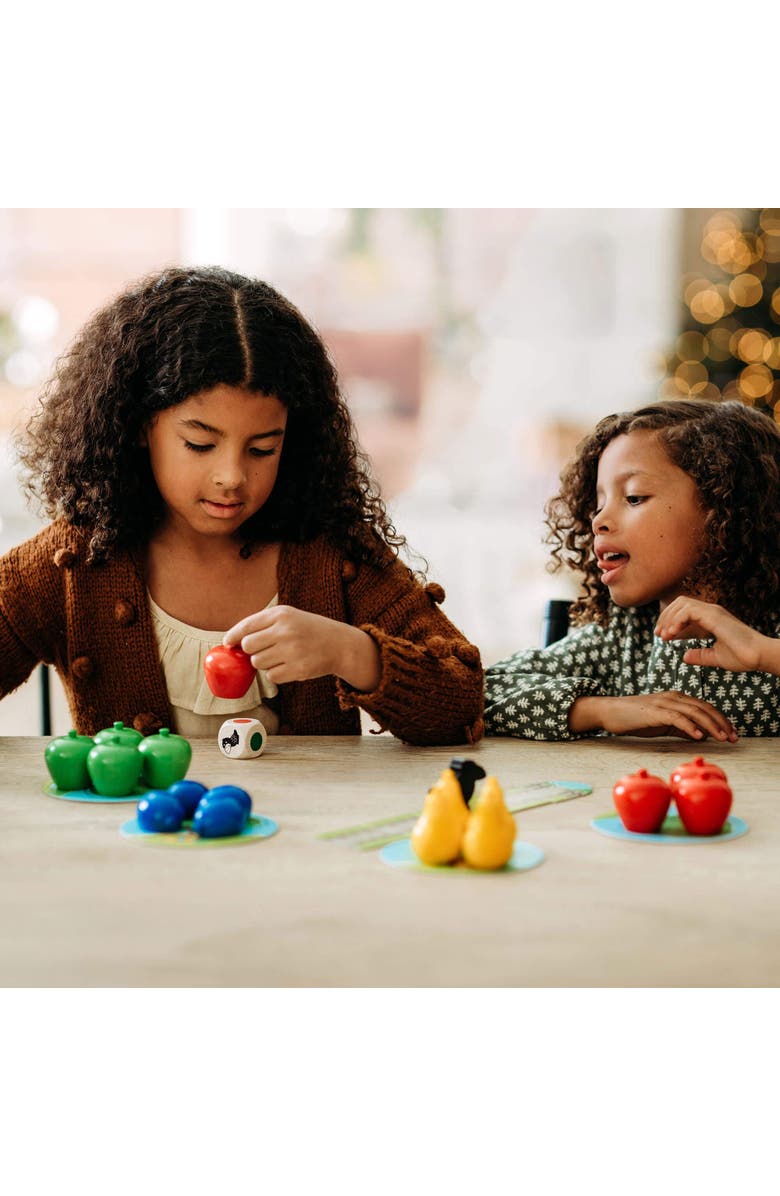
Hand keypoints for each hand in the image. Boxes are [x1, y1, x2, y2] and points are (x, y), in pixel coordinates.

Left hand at [223, 605, 381, 690]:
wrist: (340, 644)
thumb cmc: (308, 629)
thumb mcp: (288, 616)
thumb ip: (262, 624)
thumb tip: (231, 641)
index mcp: (281, 614)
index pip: (246, 626)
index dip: (233, 636)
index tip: (228, 643)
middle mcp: (286, 631)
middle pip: (248, 646)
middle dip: (251, 651)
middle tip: (263, 649)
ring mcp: (292, 651)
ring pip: (258, 663)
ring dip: (264, 663)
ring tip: (280, 656)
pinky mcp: (298, 669)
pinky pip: (272, 676)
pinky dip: (276, 673)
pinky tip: (289, 665)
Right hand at [569, 693, 737, 740]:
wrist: (609, 712)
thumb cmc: (634, 718)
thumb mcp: (661, 723)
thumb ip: (680, 727)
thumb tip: (699, 735)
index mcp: (676, 698)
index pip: (705, 707)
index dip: (721, 719)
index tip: (732, 733)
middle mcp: (673, 697)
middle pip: (704, 708)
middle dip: (722, 723)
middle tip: (733, 738)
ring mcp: (664, 702)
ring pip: (694, 712)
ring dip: (711, 725)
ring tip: (722, 738)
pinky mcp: (654, 711)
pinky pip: (677, 718)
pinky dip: (690, 726)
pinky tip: (699, 736)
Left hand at [654, 596, 766, 671]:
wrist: (759, 657)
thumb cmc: (743, 657)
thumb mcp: (715, 657)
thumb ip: (700, 655)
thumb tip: (684, 657)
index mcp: (711, 618)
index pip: (684, 610)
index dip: (669, 620)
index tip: (661, 636)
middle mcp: (711, 611)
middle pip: (680, 603)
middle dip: (665, 617)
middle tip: (658, 635)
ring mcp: (713, 612)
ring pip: (682, 603)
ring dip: (669, 618)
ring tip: (664, 636)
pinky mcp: (715, 616)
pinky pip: (689, 611)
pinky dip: (677, 620)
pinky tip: (673, 633)